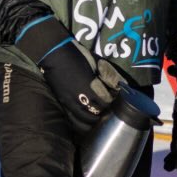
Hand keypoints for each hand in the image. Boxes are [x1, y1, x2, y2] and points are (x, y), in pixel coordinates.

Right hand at [16, 15, 120, 133]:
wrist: (55, 55)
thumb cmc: (77, 56)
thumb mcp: (97, 62)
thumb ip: (109, 75)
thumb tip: (122, 84)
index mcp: (91, 85)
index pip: (106, 101)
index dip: (112, 101)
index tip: (114, 98)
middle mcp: (81, 97)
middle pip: (97, 111)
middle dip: (104, 111)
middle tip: (108, 108)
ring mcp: (70, 101)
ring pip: (85, 119)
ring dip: (93, 119)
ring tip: (98, 116)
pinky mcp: (63, 102)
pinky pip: (74, 118)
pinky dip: (82, 122)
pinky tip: (86, 120)